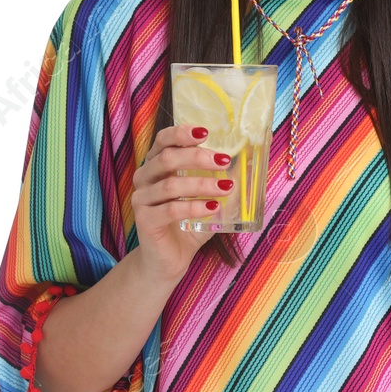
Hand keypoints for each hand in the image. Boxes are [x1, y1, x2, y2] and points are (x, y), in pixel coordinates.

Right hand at [128, 124, 235, 283]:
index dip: (181, 133)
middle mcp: (144, 179)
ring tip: (226, 187)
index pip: (163, 140)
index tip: (205, 132)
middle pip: (167, 159)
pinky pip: (170, 210)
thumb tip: (248, 165)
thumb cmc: (187, 223)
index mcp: (156, 165)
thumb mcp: (206, 198)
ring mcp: (141, 200)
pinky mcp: (144, 222)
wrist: (168, 259)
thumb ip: (220, 180)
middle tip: (223, 160)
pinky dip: (194, 207)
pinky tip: (213, 208)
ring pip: (170, 185)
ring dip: (202, 184)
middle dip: (197, 157)